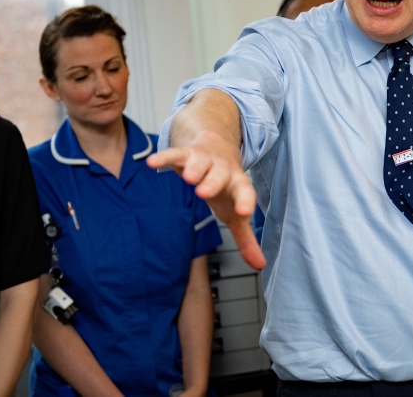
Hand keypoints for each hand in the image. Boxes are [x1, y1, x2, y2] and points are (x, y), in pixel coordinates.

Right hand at [148, 130, 265, 269]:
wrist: (218, 146)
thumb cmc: (227, 185)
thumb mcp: (236, 211)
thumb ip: (246, 239)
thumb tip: (259, 265)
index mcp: (238, 185)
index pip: (245, 192)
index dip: (245, 202)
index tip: (244, 213)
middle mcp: (223, 170)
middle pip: (220, 175)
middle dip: (213, 183)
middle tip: (205, 193)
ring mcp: (205, 160)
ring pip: (200, 162)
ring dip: (195, 168)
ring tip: (189, 177)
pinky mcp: (186, 153)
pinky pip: (175, 154)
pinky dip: (165, 157)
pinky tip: (153, 163)